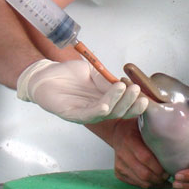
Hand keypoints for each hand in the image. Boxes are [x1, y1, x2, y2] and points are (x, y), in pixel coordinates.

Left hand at [16, 59, 148, 123]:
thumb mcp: (92, 73)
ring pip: (107, 113)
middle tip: (137, 90)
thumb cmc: (66, 75)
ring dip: (118, 102)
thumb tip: (123, 82)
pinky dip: (99, 110)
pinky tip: (107, 105)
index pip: (124, 105)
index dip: (135, 101)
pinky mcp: (71, 114)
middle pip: (119, 112)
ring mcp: (84, 113)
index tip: (144, 92)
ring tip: (124, 88)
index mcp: (103, 101)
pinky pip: (88, 115)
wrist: (44, 74)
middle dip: (131, 102)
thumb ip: (106, 79)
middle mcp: (96, 110)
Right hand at [108, 118, 169, 187]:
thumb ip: (156, 137)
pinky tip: (156, 181)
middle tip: (168, 176)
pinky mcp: (119, 173)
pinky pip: (136, 184)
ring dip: (155, 183)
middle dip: (159, 178)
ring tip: (164, 180)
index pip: (146, 158)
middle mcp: (122, 154)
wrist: (117, 133)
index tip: (169, 169)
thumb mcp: (145, 128)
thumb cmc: (135, 129)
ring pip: (141, 181)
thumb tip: (176, 147)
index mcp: (130, 140)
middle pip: (144, 173)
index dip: (159, 167)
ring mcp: (119, 165)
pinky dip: (148, 184)